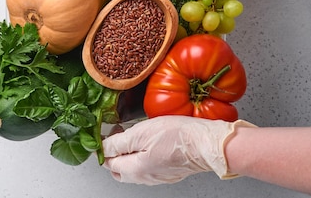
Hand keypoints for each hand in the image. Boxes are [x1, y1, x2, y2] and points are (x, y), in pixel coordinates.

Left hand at [102, 115, 254, 184]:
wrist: (208, 144)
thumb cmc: (177, 137)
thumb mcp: (140, 134)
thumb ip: (118, 143)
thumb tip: (102, 147)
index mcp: (135, 170)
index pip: (108, 162)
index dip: (103, 146)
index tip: (105, 132)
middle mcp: (145, 177)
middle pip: (119, 169)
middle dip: (113, 153)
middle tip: (116, 134)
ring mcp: (158, 176)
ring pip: (134, 168)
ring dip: (128, 153)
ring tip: (131, 135)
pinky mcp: (169, 171)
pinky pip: (148, 166)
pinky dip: (141, 155)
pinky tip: (147, 142)